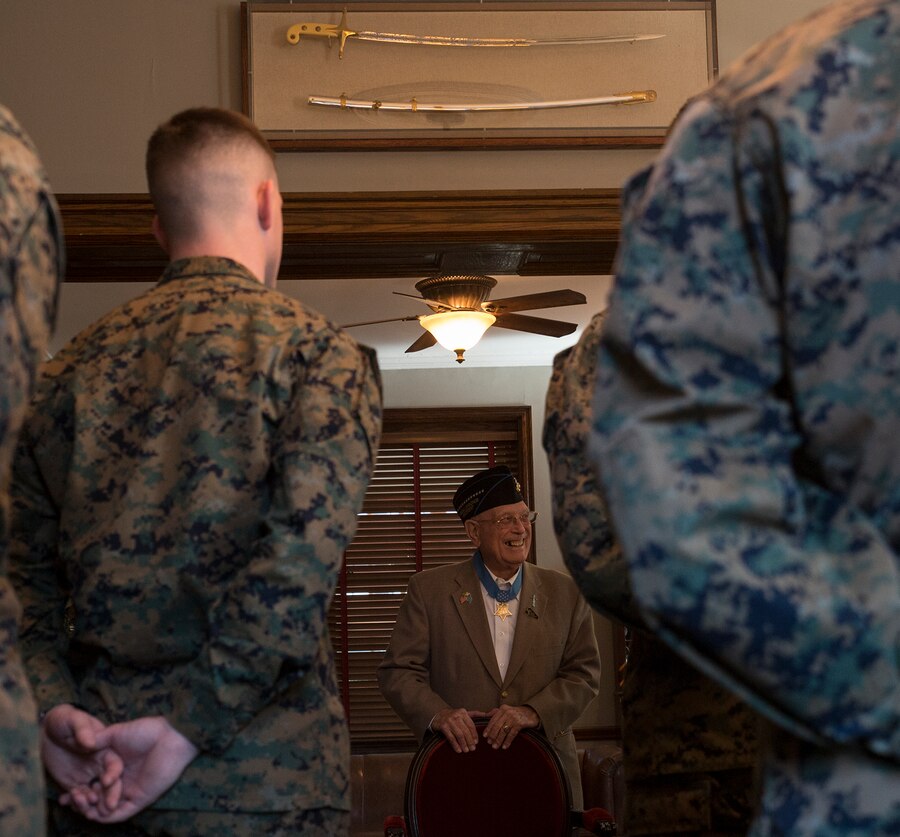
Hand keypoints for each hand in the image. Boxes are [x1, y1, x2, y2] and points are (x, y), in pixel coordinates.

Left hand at [41, 704, 122, 809]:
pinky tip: (67, 802)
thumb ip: (82, 729)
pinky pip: (78, 796)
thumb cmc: (65, 720)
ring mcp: (88, 775)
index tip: (107, 781)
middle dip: (109, 795)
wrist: (47, 732)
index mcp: (106, 749)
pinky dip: (75, 802)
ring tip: (80, 802)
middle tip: (104, 807)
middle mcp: (100, 765)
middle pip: (110, 782)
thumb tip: (91, 742)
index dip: (114, 773)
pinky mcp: (74, 783)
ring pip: (94, 792)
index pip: (115, 764)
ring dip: (90, 801)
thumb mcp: (73, 720)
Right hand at [60, 715, 197, 823]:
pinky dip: (106, 816)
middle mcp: (122, 783)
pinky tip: (96, 809)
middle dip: (81, 801)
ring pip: (106, 810)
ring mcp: (131, 792)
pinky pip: (121, 814)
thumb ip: (99, 740)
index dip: (78, 790)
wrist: (170, 735)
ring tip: (80, 801)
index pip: (93, 785)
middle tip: (68, 798)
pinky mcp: (141, 799)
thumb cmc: (147, 730)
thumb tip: (82, 743)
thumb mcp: (117, 734)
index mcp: (116, 769)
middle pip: (97, 800)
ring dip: (91, 809)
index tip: (62, 792)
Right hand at [431, 708, 488, 753]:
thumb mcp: (464, 713)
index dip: (474, 735)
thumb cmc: (454, 716)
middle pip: (465, 731)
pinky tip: (458, 750)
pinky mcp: (443, 726)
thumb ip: (477, 714)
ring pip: (459, 735)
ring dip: (463, 744)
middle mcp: (457, 716)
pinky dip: (455, 745)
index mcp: (463, 712)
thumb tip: (491, 713)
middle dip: (470, 741)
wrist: (438, 715)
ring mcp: (449, 721)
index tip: (476, 743)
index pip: (471, 725)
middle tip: (473, 749)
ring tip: (466, 750)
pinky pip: (451, 737)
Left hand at [483, 704, 538, 748]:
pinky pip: (512, 734)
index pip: (493, 720)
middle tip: (489, 743)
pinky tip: (505, 746)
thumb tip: (484, 714)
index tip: (485, 736)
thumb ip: (496, 713)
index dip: (488, 728)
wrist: (532, 713)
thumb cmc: (517, 713)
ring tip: (495, 746)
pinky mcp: (520, 723)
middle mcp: (507, 712)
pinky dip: (508, 741)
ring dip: (499, 740)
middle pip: (497, 726)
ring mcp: (513, 718)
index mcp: (502, 709)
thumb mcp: (506, 710)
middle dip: (492, 735)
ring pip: (503, 731)